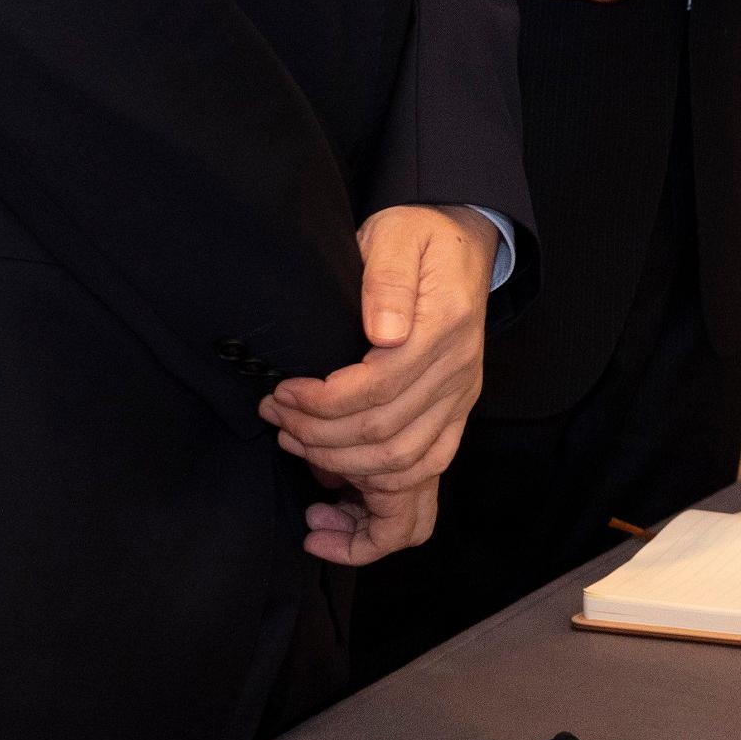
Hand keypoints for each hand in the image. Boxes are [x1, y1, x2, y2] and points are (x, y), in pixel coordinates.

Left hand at [261, 204, 495, 562]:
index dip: (322, 404)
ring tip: (299, 455)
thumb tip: (380, 333)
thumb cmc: (419, 237)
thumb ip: (387, 279)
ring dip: (344, 474)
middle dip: (321, 441)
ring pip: (406, 471)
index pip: (380, 390)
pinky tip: (335, 498)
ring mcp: (459, 403)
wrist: (462, 240)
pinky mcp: (451, 419)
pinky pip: (425, 480)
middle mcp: (459, 376)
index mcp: (445, 331)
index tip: (282, 393)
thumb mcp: (397, 235)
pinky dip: (379, 504)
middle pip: (388, 440)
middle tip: (277, 421)